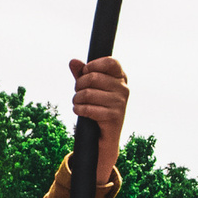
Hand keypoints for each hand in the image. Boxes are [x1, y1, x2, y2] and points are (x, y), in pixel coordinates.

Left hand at [69, 56, 128, 185]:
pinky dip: (78, 109)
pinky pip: (88, 108)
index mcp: (121, 78)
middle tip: (77, 93)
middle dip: (79, 85)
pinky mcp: (114, 117)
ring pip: (88, 93)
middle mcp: (124, 89)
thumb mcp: (90, 87)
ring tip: (77, 103)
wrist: (104, 137)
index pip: (110, 62)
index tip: (85, 74)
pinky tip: (78, 111)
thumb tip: (73, 61)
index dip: (92, 66)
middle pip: (93, 77)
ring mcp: (120, 103)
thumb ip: (82, 73)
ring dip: (77, 99)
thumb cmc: (97, 107)